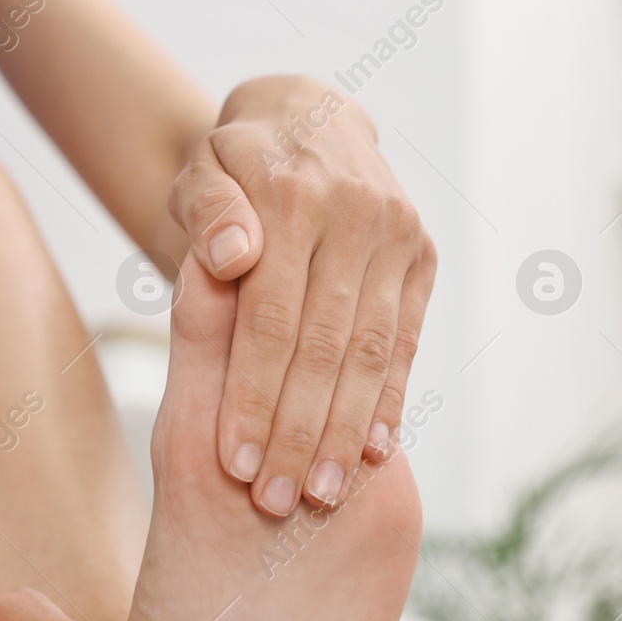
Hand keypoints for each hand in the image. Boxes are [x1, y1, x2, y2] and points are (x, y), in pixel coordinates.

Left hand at [167, 74, 436, 516]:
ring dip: (345, 432)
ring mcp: (398, 236)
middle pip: (326, 348)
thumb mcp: (200, 173)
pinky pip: (405, 341)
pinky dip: (387, 400)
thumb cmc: (231, 164)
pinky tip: (369, 454)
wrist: (303, 119)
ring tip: (321, 495)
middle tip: (275, 501)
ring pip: (371, 353)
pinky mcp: (421, 257)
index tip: (235, 463)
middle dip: (299, 432)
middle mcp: (358, 215)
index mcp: (295, 199)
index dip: (254, 397)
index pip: (271, 321)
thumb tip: (231, 255)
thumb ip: (208, 214)